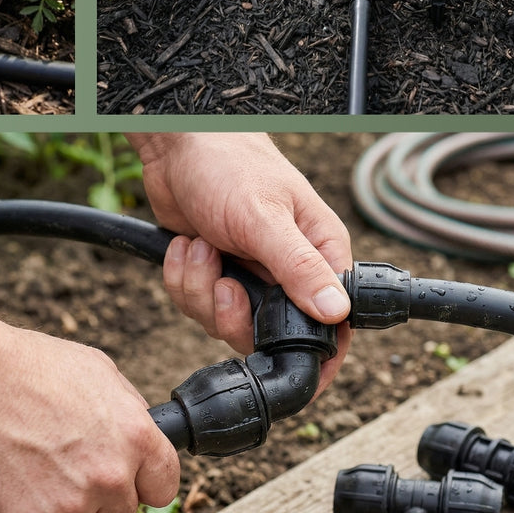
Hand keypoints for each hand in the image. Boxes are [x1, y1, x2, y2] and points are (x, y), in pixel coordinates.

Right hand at [0, 265, 180, 512]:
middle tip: (61, 461)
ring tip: (31, 464)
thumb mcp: (96, 369)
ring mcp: (69, 507)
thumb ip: (129, 410)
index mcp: (135, 437)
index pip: (163, 487)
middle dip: (95, 494)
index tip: (122, 476)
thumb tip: (143, 433)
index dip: (140, 481)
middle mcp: (109, 477)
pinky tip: (11, 482)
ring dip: (59, 509)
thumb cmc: (25, 365)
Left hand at [128, 133, 352, 393]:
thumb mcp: (263, 217)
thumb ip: (299, 267)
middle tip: (224, 280)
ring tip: (201, 245)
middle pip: (267, 335)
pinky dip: (183, 277)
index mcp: (318, 253)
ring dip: (201, 288)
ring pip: (224, 321)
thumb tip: (337, 312)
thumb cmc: (228, 164)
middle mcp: (285, 269)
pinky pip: (196, 303)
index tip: (284, 366)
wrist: (175, 146)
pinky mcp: (212, 271)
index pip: (332, 323)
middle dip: (232, 314)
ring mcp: (246, 273)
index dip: (311, 352)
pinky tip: (186, 243)